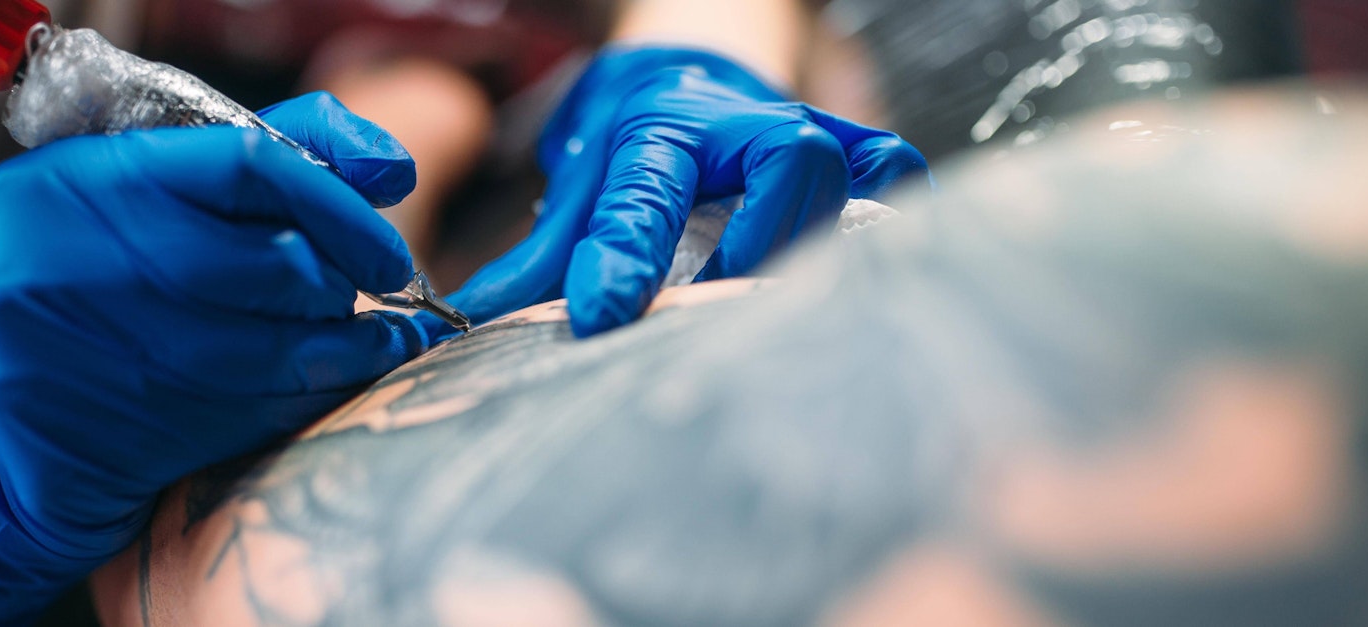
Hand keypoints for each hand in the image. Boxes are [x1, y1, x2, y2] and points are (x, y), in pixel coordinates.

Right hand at [0, 93, 422, 624]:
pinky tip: (326, 387)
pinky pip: (247, 412)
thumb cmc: (104, 293)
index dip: (339, 206)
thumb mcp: (160, 201)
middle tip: (362, 299)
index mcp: (78, 175)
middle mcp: (62, 252)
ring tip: (366, 345)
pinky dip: (306, 400)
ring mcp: (74, 349)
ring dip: (342, 350)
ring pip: (270, 348)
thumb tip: (389, 167)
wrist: (3, 436)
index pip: (247, 161)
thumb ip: (273, 159)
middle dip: (340, 287)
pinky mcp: (98, 432)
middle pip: (271, 262)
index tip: (385, 248)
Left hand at [439, 46, 927, 337]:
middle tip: (714, 311)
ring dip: (816, 252)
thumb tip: (472, 324)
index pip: (648, 192)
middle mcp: (750, 124)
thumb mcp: (580, 180)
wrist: (691, 70)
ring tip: (771, 314)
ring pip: (848, 180)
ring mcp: (814, 132)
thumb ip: (537, 256)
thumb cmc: (635, 133)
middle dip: (760, 245)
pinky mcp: (858, 150)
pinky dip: (887, 222)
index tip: (599, 316)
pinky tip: (851, 272)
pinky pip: (895, 179)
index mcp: (665, 126)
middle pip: (791, 166)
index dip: (624, 256)